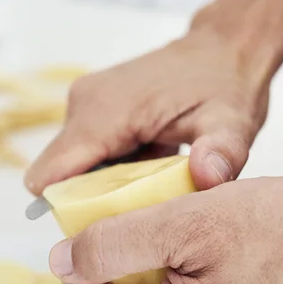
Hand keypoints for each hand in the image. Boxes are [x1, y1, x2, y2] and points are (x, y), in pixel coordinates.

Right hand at [25, 17, 272, 194]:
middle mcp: (84, 104)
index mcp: (103, 111)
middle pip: (58, 176)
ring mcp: (86, 103)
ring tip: (146, 194)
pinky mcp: (94, 107)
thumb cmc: (225, 83)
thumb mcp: (232, 122)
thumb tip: (208, 175)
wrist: (223, 48)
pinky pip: (84, 154)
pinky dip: (107, 172)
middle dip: (86, 204)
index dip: (66, 211)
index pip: (50, 174)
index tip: (99, 234)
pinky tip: (145, 173)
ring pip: (70, 167)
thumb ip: (222, 151)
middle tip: (135, 218)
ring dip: (99, 188)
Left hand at [48, 177, 282, 283]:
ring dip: (161, 252)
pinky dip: (189, 262)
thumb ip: (114, 244)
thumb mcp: (186, 222)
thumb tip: (63, 261)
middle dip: (128, 250)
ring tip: (192, 222)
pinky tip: (213, 238)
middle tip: (157, 212)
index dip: (83, 255)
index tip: (103, 219)